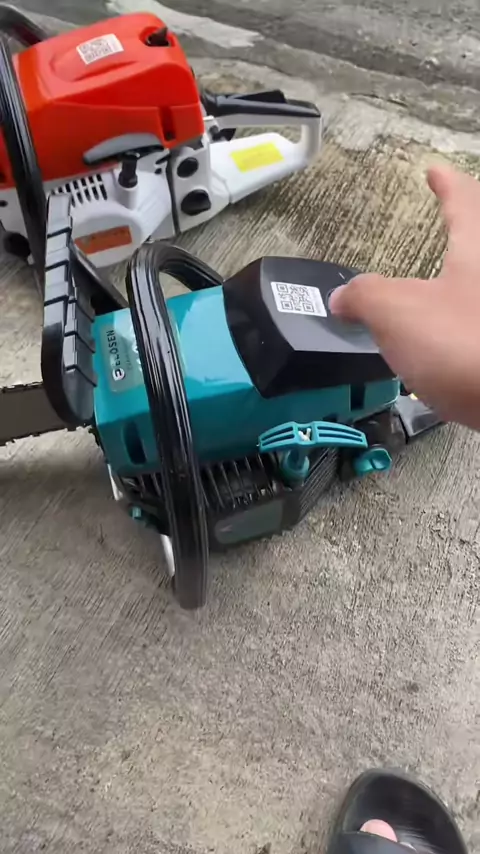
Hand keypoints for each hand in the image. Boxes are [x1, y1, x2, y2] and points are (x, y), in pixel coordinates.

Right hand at [330, 164, 479, 429]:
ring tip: (447, 283)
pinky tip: (454, 340)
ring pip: (479, 286)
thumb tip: (341, 298)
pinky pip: (479, 323)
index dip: (447, 184)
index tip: (435, 171)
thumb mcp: (396, 313)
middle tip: (452, 221)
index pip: (464, 201)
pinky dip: (468, 322)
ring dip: (465, 278)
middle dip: (467, 229)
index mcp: (476, 249)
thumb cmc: (464, 344)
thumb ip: (364, 298)